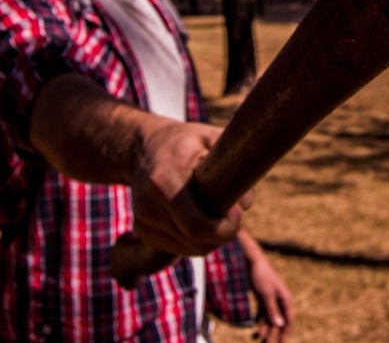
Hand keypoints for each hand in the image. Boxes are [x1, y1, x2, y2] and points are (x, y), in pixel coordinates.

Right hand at [130, 120, 245, 255]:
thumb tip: (246, 202)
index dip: (225, 228)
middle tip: (233, 216)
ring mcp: (143, 221)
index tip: (237, 212)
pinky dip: (194, 240)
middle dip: (222, 234)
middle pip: (195, 241)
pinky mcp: (142, 230)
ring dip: (210, 239)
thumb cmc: (184, 141)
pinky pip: (178, 247)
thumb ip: (234, 165)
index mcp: (164, 181)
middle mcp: (148, 205)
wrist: (142, 147)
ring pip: (189, 249)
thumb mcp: (211, 139)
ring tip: (216, 212)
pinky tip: (199, 217)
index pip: (197, 226)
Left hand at [240, 231, 291, 342]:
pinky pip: (262, 313)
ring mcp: (271, 299)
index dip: (285, 333)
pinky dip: (258, 321)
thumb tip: (280, 326)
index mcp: (285, 299)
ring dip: (263, 329)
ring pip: (269, 318)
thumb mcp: (266, 294)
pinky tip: (252, 328)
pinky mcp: (262, 298)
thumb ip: (272, 310)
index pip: (288, 320)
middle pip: (278, 321)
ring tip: (255, 338)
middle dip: (272, 334)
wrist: (252, 261)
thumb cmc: (261, 276)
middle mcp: (280, 301)